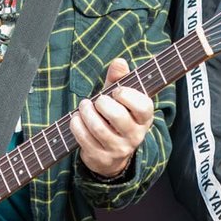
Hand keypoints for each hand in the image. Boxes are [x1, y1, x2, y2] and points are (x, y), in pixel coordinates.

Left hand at [71, 57, 153, 178]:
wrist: (112, 154)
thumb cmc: (115, 116)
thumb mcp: (120, 97)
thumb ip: (119, 78)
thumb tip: (119, 62)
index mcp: (144, 118)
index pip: (142, 106)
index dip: (126, 95)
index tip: (117, 91)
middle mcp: (135, 136)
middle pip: (117, 116)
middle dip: (101, 103)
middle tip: (98, 100)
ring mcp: (118, 149)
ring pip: (98, 127)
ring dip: (86, 112)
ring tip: (84, 106)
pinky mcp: (101, 158)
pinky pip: (84, 138)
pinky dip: (76, 124)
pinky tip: (77, 118)